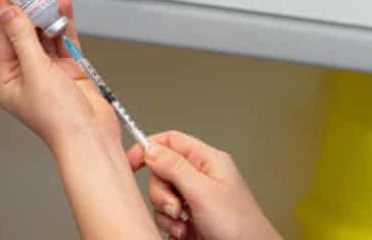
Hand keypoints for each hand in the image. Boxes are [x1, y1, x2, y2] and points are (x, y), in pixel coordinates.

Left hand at [0, 0, 119, 149]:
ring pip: (47, 31)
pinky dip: (65, 21)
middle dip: (30, 1)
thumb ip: (23, 39)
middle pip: (26, 28)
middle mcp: (29, 72)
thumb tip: (9, 14)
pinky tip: (64, 4)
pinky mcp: (73, 69)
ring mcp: (52, 70)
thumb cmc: (60, 119)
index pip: (5, 34)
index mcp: (10, 79)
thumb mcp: (36, 73)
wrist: (91, 136)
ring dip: (49, 8)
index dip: (8, 5)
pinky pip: (66, 38)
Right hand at [127, 131, 281, 239]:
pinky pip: (166, 216)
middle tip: (176, 206)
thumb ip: (176, 167)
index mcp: (208, 160)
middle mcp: (201, 176)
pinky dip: (170, 226)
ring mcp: (194, 198)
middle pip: (162, 171)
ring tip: (184, 223)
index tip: (131, 162)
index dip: (149, 147)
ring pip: (162, 196)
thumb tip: (151, 147)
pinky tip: (185, 232)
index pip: (171, 141)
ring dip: (166, 213)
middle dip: (161, 192)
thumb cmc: (239, 224)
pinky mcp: (189, 217)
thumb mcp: (203, 191)